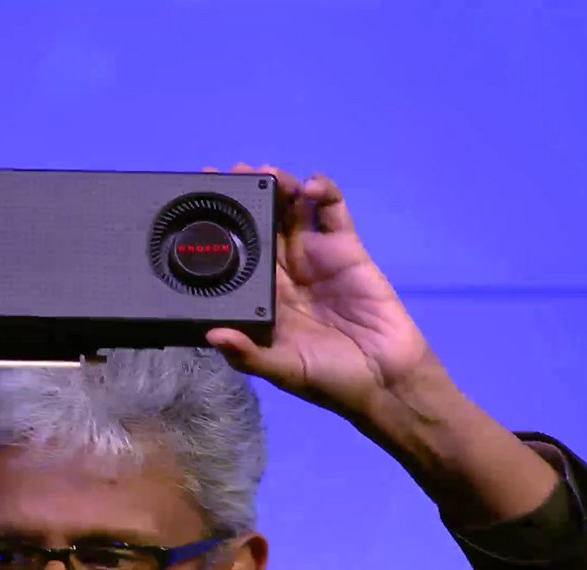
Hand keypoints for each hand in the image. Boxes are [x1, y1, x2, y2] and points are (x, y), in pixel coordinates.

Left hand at [206, 164, 437, 420]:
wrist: (385, 381)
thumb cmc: (329, 380)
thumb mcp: (282, 370)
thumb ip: (247, 355)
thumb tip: (212, 336)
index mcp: (263, 296)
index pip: (235, 253)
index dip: (220, 226)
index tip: (201, 199)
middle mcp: (284, 271)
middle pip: (261, 223)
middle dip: (248, 195)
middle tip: (234, 171)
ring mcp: (315, 256)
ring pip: (292, 210)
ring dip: (280, 187)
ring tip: (268, 173)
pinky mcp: (346, 248)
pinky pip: (332, 212)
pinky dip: (322, 191)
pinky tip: (309, 185)